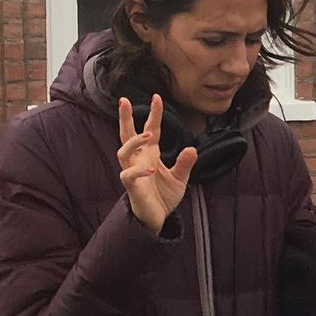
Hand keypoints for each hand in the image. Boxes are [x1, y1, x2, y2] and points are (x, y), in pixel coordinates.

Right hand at [117, 94, 198, 233]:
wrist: (157, 218)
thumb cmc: (164, 195)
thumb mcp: (180, 178)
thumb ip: (185, 163)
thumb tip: (192, 149)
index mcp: (150, 154)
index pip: (150, 129)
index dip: (153, 114)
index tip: (157, 97)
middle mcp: (138, 159)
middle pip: (126, 134)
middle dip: (125, 118)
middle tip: (124, 100)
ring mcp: (132, 171)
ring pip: (123, 151)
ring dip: (134, 142)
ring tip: (148, 135)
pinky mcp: (132, 187)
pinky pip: (129, 175)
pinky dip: (138, 171)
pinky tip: (150, 169)